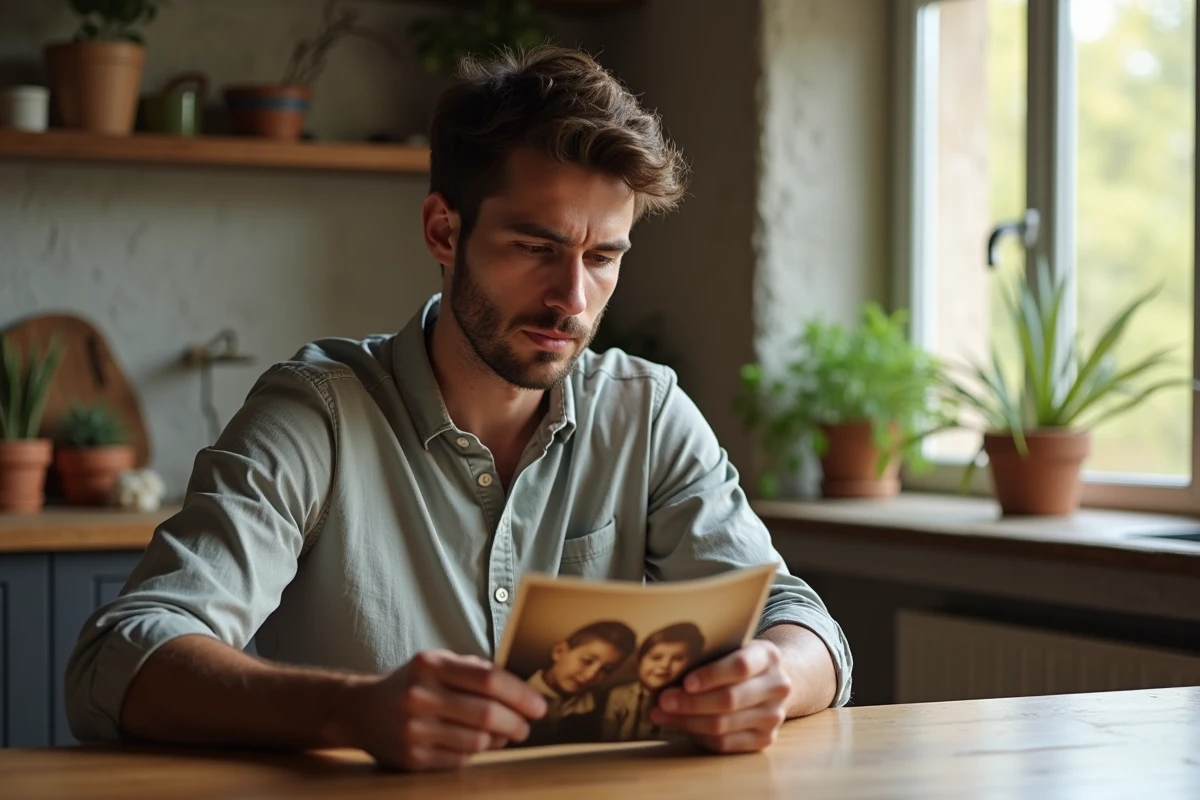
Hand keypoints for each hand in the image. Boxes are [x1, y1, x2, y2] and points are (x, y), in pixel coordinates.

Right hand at [343, 650, 546, 770]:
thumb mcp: (437, 663)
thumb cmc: (411, 684)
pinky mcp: (412, 758)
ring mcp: (414, 729)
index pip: (488, 679)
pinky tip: (474, 743)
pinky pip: (460, 759)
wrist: (360, 711)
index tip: (539, 705)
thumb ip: (475, 670)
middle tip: (527, 726)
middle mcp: (420, 696)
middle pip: (487, 714)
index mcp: (431, 665)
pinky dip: (475, 752)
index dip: (520, 694)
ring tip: (503, 734)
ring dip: (499, 740)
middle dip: (516, 722)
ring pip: (477, 741)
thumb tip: (520, 690)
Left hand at [649, 639, 791, 753]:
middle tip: (663, 701)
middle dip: (691, 703)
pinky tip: (680, 726)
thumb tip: (664, 668)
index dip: (711, 675)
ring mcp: (773, 716)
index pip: (740, 666)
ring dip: (687, 722)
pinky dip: (698, 736)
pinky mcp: (765, 739)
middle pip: (730, 699)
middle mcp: (777, 686)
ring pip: (723, 725)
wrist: (769, 681)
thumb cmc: (738, 660)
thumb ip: (708, 654)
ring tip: (661, 715)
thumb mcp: (731, 646)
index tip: (685, 682)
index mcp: (768, 656)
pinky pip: (725, 744)